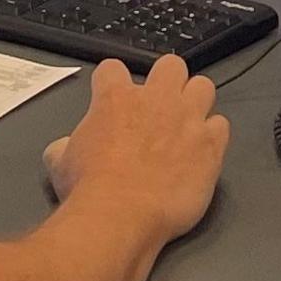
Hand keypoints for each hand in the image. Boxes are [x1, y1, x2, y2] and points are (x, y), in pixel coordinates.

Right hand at [39, 55, 226, 244]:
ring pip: (204, 86)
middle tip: (160, 106)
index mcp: (115, 97)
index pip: (112, 68)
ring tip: (187, 124)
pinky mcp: (211, 146)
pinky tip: (202, 152)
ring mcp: (187, 120)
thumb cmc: (88, 189)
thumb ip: (66, 144)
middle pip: (171, 65)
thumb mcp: (59, 162)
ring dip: (196, 102)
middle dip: (166, 80)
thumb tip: (65, 148)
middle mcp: (156, 100)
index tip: (112, 99)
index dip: (111, 83)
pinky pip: (221, 126)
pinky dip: (213, 136)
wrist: (120, 215)